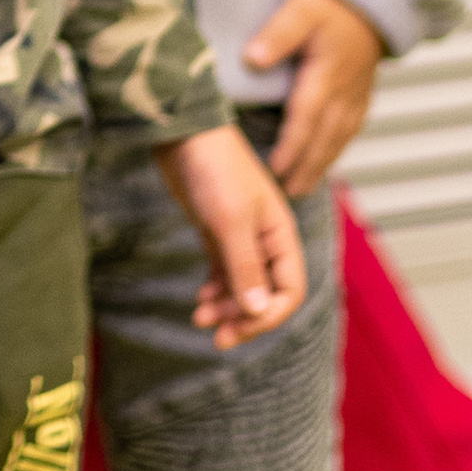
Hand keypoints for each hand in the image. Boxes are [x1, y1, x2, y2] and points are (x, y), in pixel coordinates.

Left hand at [155, 122, 307, 347]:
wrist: (182, 133)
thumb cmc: (214, 170)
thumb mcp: (230, 221)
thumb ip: (245, 267)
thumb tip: (258, 312)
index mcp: (280, 236)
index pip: (289, 290)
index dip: (267, 316)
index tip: (237, 327)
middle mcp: (265, 240)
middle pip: (265, 293)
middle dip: (244, 317)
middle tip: (217, 336)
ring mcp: (241, 236)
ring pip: (243, 285)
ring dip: (227, 306)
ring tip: (200, 318)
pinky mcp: (217, 230)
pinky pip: (224, 271)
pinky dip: (216, 289)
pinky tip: (200, 299)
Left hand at [247, 0, 386, 193]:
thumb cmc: (330, 3)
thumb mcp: (300, 9)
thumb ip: (277, 34)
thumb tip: (253, 59)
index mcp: (326, 74)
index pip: (306, 118)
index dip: (292, 147)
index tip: (277, 169)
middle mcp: (344, 92)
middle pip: (325, 138)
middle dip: (307, 167)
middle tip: (288, 192)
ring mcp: (356, 96)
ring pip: (339, 138)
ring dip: (322, 164)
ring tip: (303, 186)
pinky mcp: (362, 95)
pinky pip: (350, 130)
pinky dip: (337, 149)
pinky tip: (325, 159)